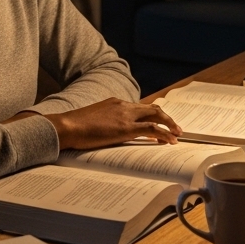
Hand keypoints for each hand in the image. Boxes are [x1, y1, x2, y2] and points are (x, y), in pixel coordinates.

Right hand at [38, 98, 180, 149]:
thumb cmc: (75, 127)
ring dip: (169, 125)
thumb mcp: (93, 121)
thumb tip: (110, 134)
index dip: (151, 116)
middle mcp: (122, 105)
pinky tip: (169, 140)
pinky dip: (164, 133)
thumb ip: (106, 123)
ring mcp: (125, 115)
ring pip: (156, 116)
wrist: (67, 126)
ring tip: (177, 135)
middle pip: (151, 109)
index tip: (158, 125)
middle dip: (166, 118)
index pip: (139, 108)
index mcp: (114, 103)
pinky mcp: (125, 128)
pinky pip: (151, 129)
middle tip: (175, 129)